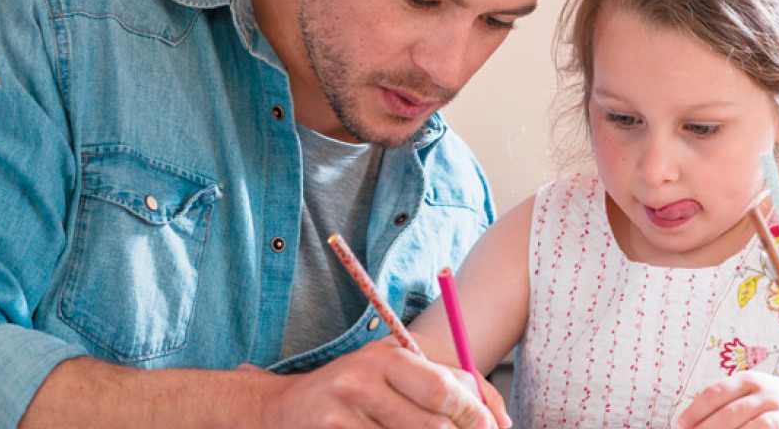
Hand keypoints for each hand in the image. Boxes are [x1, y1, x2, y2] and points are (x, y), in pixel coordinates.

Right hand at [246, 339, 504, 428]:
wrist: (280, 411)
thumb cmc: (351, 392)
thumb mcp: (393, 372)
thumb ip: (446, 383)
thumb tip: (499, 418)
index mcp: (385, 356)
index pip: (445, 388)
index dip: (477, 415)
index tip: (492, 428)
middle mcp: (361, 381)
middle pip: (432, 426)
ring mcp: (342, 416)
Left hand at [676, 371, 778, 428]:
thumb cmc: (767, 398)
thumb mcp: (747, 391)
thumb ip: (724, 402)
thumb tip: (689, 422)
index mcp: (748, 380)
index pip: (716, 393)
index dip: (696, 410)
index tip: (680, 424)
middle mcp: (766, 393)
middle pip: (731, 412)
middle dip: (708, 428)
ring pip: (754, 427)